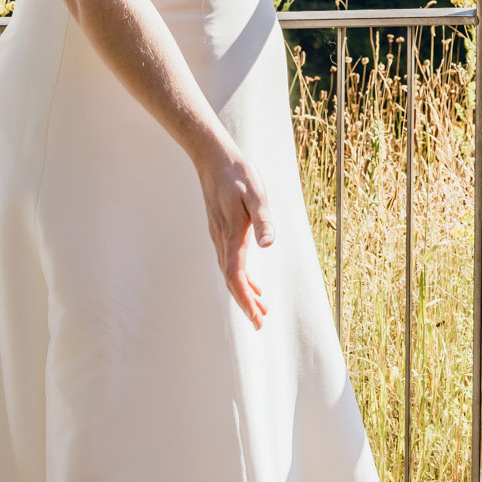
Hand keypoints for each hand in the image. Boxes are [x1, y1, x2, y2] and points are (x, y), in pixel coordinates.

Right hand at [195, 139, 274, 328]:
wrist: (213, 158)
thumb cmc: (238, 174)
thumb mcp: (256, 194)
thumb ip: (263, 220)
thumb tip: (268, 245)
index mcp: (232, 234)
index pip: (236, 277)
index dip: (246, 300)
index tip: (257, 318)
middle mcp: (222, 240)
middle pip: (232, 281)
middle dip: (246, 303)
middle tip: (260, 323)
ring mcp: (219, 236)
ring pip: (230, 273)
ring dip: (244, 292)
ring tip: (260, 307)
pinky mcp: (220, 230)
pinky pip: (229, 262)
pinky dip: (240, 276)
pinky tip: (251, 281)